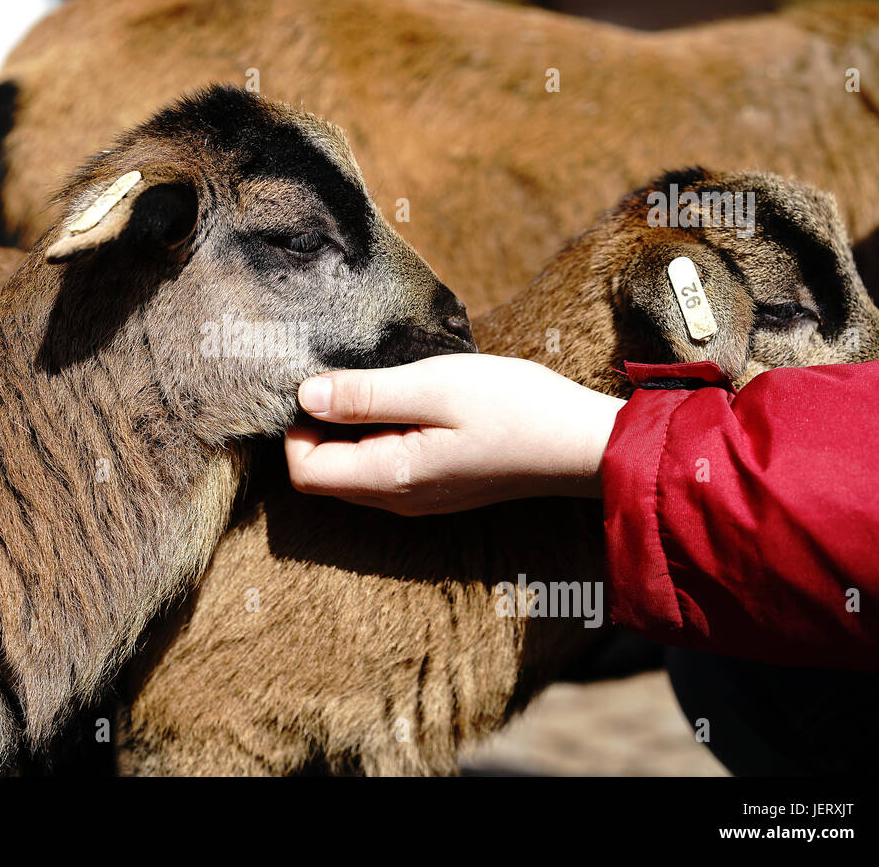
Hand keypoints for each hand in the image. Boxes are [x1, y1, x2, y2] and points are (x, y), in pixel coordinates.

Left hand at [285, 354, 624, 515]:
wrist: (582, 443)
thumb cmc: (514, 409)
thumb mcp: (434, 387)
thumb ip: (365, 395)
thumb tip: (304, 396)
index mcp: (389, 479)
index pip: (304, 472)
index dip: (296, 429)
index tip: (322, 385)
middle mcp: (395, 500)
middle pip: (322, 475)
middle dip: (317, 430)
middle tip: (347, 378)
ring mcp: (416, 498)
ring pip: (350, 472)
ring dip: (347, 431)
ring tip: (379, 386)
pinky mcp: (434, 486)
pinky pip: (380, 468)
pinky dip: (374, 437)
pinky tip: (405, 403)